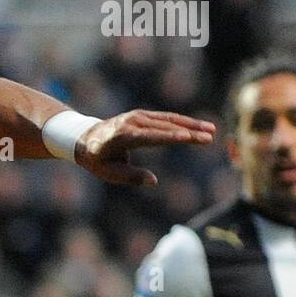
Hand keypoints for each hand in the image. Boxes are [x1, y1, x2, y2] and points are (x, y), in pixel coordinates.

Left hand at [76, 110, 215, 185]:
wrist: (84, 138)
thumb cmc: (97, 160)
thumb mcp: (108, 173)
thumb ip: (130, 177)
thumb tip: (153, 181)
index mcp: (123, 137)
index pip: (151, 136)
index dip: (171, 137)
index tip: (189, 137)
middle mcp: (131, 122)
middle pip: (164, 127)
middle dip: (188, 131)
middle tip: (209, 138)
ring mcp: (137, 116)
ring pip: (168, 119)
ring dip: (190, 124)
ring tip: (211, 130)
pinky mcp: (141, 115)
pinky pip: (165, 118)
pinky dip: (182, 121)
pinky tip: (198, 126)